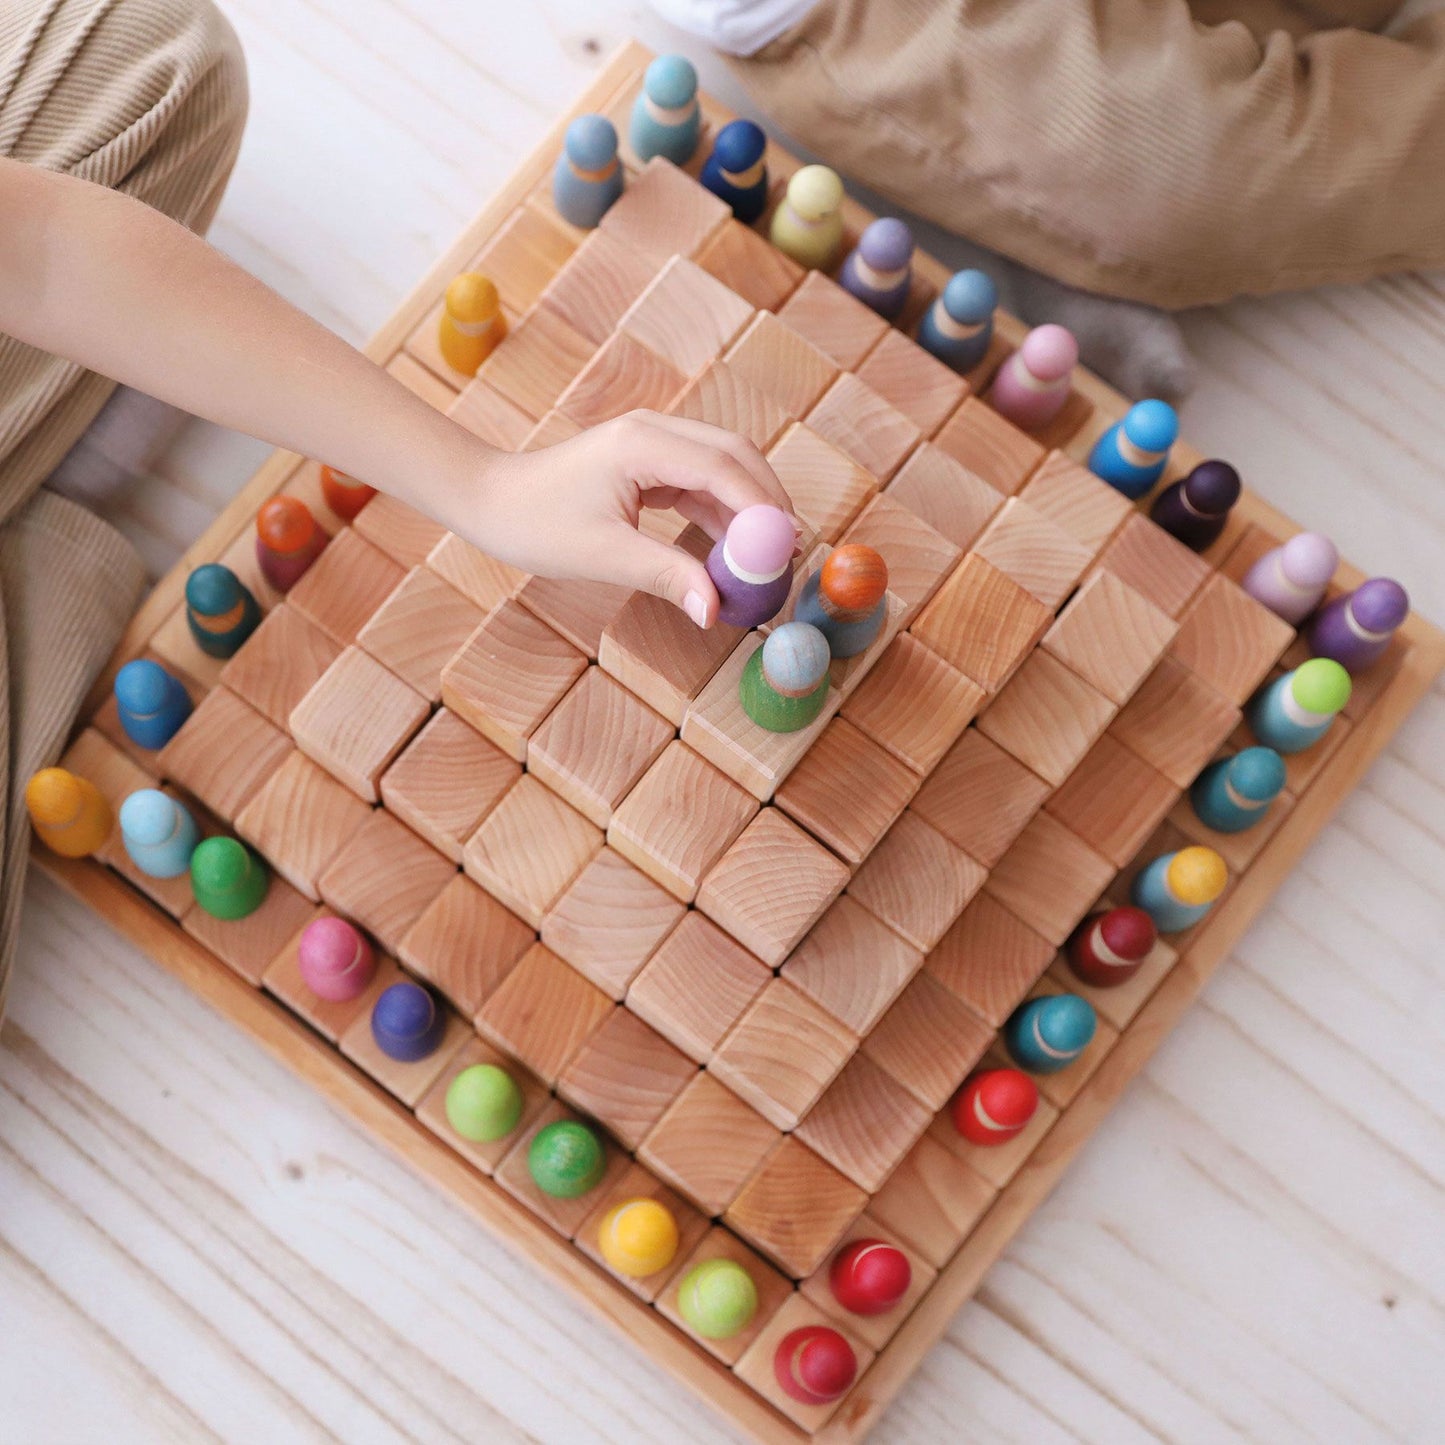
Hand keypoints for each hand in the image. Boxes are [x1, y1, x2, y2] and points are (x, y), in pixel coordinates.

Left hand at [448, 411, 796, 626]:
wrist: (490, 500)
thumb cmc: (534, 522)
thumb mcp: (603, 555)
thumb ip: (665, 576)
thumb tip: (713, 610)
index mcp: (643, 444)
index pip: (723, 467)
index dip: (762, 507)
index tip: (786, 546)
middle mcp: (654, 433)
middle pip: (735, 455)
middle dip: (768, 500)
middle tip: (790, 549)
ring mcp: (652, 446)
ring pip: (721, 468)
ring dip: (747, 508)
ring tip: (767, 556)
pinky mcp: (647, 464)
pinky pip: (699, 483)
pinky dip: (721, 513)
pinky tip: (732, 551)